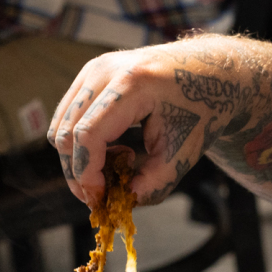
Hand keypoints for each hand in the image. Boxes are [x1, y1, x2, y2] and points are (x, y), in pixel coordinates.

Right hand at [49, 38, 244, 205]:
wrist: (211, 72)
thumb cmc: (202, 109)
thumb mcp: (185, 152)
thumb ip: (155, 183)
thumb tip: (122, 202)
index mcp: (132, 84)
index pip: (87, 134)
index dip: (87, 174)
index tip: (100, 199)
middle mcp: (105, 70)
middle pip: (65, 132)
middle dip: (78, 172)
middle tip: (101, 196)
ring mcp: (94, 69)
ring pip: (60, 125)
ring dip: (78, 158)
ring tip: (116, 166)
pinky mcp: (90, 75)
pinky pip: (68, 116)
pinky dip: (80, 141)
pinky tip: (113, 149)